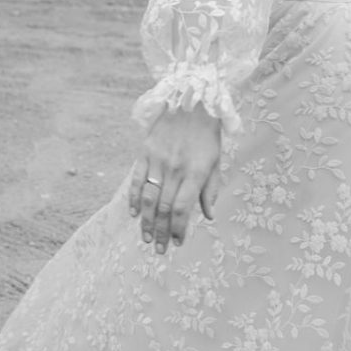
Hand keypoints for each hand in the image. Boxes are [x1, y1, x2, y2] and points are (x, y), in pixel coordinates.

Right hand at [129, 103, 221, 252]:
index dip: (179, 229)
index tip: (178, 243)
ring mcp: (158, 160)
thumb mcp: (216, 160)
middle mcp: (176, 168)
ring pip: (149, 198)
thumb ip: (210, 189)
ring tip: (146, 238)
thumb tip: (207, 216)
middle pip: (165, 208)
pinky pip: (137, 180)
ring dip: (147, 222)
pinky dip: (135, 199)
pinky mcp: (145, 152)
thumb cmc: (207, 134)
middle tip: (159, 250)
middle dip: (162, 232)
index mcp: (196, 172)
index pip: (183, 208)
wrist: (191, 100)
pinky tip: (135, 214)